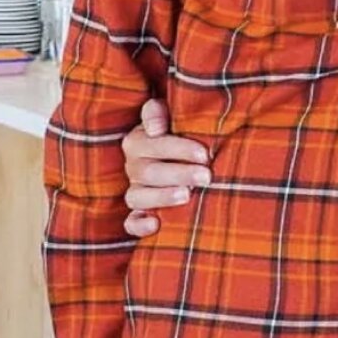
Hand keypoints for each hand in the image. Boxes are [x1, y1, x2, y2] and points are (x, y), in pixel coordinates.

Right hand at [121, 98, 211, 239]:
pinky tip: (155, 224)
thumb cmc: (181, 132)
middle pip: (149, 172)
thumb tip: (155, 128)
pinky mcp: (137, 213)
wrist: (183, 158)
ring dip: (162, 196)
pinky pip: (130, 222)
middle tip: (207, 176)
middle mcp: (133, 166)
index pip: (153, 143)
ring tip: (187, 195)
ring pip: (138, 196)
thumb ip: (158, 112)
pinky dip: (139, 225)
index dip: (178, 148)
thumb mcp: (172, 117)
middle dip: (180, 173)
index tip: (204, 153)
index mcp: (138, 140)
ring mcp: (134, 190)